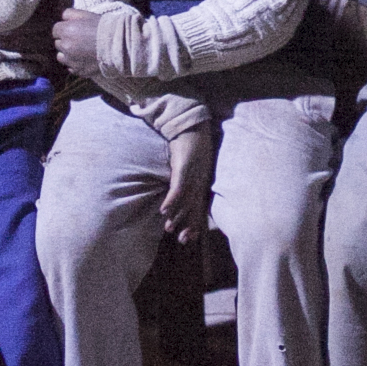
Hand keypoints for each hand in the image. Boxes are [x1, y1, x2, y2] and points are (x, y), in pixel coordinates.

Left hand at [54, 8, 105, 79]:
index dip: (64, 29)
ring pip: (61, 57)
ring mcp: (71, 60)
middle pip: (58, 43)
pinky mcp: (78, 70)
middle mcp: (66, 46)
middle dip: (66, 41)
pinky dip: (75, 63)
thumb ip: (70, 13)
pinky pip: (70, 67)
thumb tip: (63, 18)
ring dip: (68, 53)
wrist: (118, 45)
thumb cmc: (103, 27)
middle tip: (79, 39)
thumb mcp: (87, 14)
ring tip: (80, 51)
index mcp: (66, 31)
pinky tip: (85, 59)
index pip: (55, 30)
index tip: (73, 30)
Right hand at [161, 124, 216, 246]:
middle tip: (183, 241)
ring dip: (177, 215)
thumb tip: (178, 195)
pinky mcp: (185, 167)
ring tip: (169, 228)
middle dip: (189, 225)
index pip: (199, 207)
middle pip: (194, 207)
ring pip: (186, 200)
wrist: (192, 125)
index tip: (191, 239)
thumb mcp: (190, 165)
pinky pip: (178, 186)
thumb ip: (185, 180)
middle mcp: (200, 181)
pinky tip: (165, 209)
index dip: (196, 223)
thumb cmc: (191, 145)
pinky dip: (172, 199)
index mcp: (201, 182)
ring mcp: (194, 174)